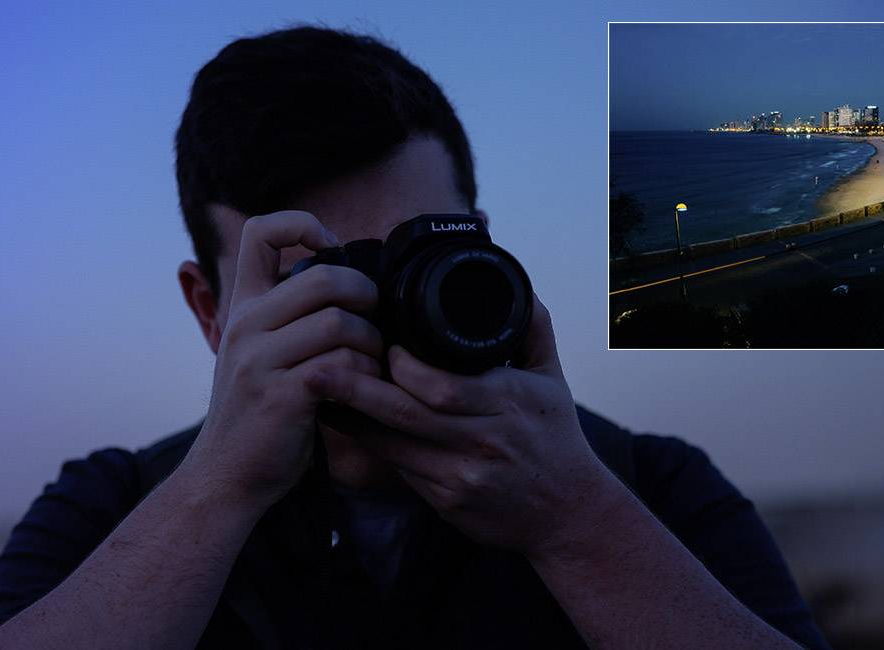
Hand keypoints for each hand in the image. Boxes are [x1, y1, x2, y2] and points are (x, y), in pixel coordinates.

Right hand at [182, 210, 382, 508]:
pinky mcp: (280, 394)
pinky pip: (342, 365)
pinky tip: (363, 392)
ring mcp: (259, 359)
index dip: (303, 225)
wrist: (226, 477)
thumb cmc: (260, 416)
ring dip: (372, 344)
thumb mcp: (261, 354)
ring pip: (340, 321)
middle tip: (374, 324)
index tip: (332, 250)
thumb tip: (352, 284)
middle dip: (366, 296)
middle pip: (325, 276)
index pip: (260, 231)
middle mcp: (246, 325)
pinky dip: (365, 376)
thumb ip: (291, 318)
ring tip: (372, 366)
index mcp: (244, 307)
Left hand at [307, 297, 616, 555]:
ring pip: (394, 444)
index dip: (405, 367)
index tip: (382, 343)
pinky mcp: (448, 502)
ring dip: (352, 419)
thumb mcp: (553, 379)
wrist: (568, 514)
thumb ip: (533, 330)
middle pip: (410, 413)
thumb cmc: (556, 439)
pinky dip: (370, 444)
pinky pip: (400, 467)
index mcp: (510, 402)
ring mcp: (463, 475)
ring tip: (315, 392)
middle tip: (319, 366)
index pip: (445, 385)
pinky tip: (344, 425)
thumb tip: (515, 284)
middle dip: (359, 390)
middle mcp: (485, 440)